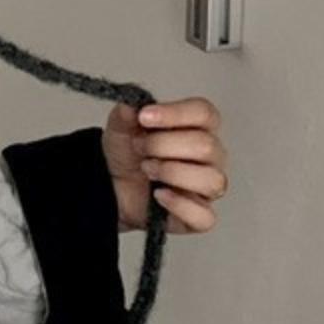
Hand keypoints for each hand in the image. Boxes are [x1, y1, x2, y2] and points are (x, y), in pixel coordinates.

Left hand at [102, 96, 228, 234]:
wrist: (112, 185)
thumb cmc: (128, 153)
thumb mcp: (121, 127)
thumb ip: (126, 114)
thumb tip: (131, 107)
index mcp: (198, 127)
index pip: (205, 113)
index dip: (176, 113)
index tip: (145, 117)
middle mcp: (210, 156)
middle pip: (205, 145)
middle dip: (164, 145)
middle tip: (139, 147)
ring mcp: (206, 187)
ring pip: (211, 180)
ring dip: (172, 172)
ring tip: (147, 168)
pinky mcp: (199, 216)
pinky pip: (205, 216)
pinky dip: (180, 205)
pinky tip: (158, 195)